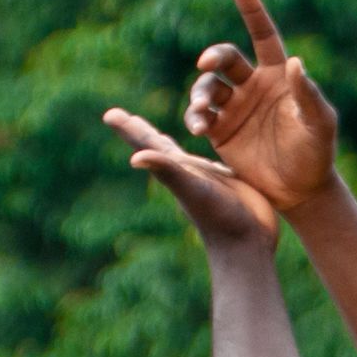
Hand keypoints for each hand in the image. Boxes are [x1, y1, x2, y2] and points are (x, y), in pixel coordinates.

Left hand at [105, 106, 278, 252]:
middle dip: (141, 131)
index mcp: (174, 168)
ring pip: (183, 154)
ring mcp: (205, 178)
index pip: (146, 143)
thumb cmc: (218, 215)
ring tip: (158, 132)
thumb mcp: (190, 188)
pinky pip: (212, 159)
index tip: (109, 114)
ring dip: (169, 142)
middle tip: (120, 117)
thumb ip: (167, 170)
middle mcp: (186, 171)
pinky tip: (208, 152)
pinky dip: (208, 154)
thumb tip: (134, 159)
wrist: (246, 241)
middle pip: (158, 146)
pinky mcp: (227, 181)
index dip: (128, 128)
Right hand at [183, 0, 339, 216]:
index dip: (252, 10)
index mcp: (277, 75)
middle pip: (225, 58)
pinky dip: (195, 117)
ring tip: (201, 111)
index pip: (262, 35)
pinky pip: (200, 116)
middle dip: (214, 56)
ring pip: (207, 87)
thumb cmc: (317, 153)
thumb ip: (308, 95)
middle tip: (207, 63)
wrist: (301, 190)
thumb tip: (295, 63)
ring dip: (199, 93)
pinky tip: (198, 126)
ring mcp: (233, 106)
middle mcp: (251, 85)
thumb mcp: (320, 125)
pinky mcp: (220, 131)